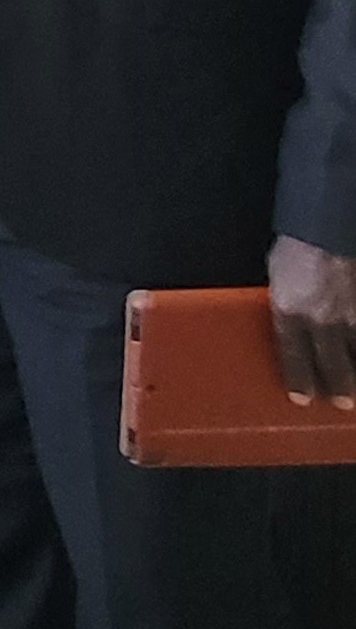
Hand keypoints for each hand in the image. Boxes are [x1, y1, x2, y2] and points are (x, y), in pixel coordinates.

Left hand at [269, 234, 355, 407]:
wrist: (326, 226)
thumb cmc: (298, 246)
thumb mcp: (278, 278)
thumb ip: (286, 306)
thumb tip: (288, 325)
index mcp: (290, 311)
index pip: (293, 356)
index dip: (299, 380)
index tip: (302, 398)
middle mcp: (321, 318)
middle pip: (331, 363)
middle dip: (337, 386)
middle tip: (342, 402)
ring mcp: (350, 312)